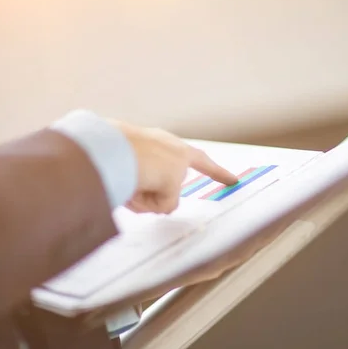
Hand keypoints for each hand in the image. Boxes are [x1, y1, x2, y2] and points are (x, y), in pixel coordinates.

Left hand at [109, 119, 237, 213]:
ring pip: (144, 189)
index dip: (219, 175)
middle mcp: (161, 147)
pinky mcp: (118, 154)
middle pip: (166, 187)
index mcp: (181, 152)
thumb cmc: (147, 164)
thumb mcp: (171, 191)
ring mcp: (139, 149)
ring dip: (138, 197)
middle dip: (153, 198)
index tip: (232, 180)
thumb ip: (169, 201)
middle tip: (142, 197)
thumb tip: (154, 201)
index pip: (205, 165)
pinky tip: (116, 185)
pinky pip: (126, 183)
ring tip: (130, 192)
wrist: (114, 152)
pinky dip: (122, 189)